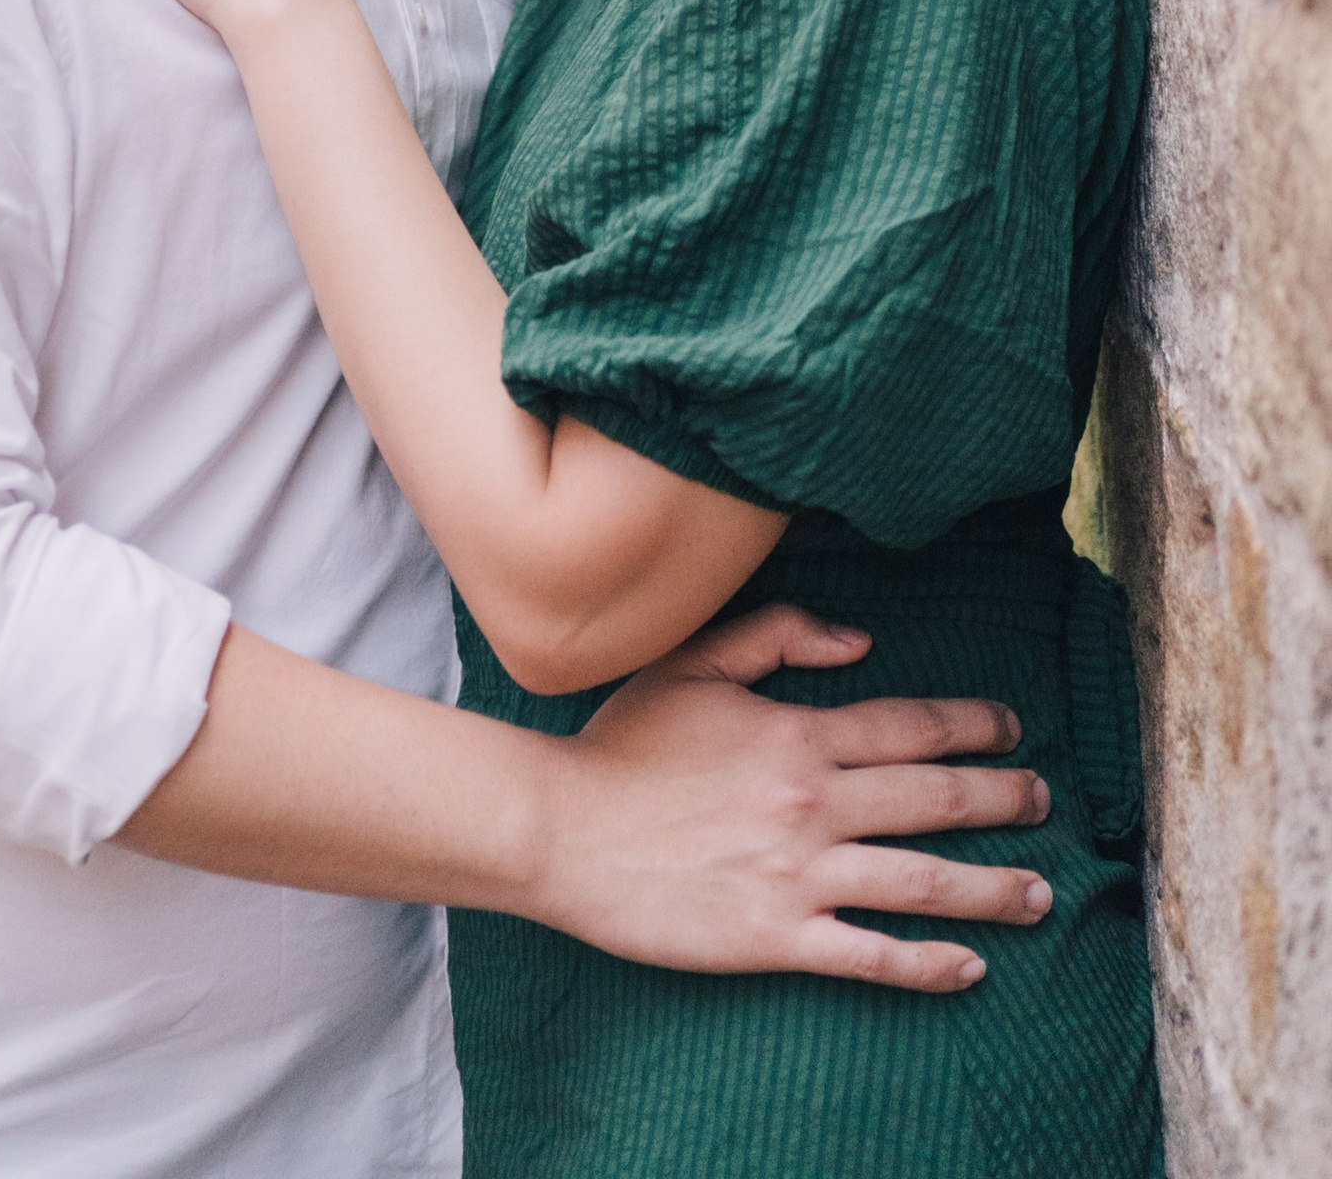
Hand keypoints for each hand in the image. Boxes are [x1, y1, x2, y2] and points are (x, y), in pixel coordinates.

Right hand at [534, 605, 1051, 988]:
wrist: (562, 829)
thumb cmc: (621, 744)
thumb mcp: (693, 664)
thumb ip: (778, 639)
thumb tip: (860, 642)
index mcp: (795, 734)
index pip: (908, 726)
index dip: (971, 726)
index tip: (1011, 731)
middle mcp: (812, 803)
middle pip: (934, 799)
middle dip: (1001, 799)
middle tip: (1043, 802)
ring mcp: (801, 875)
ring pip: (921, 882)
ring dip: (990, 888)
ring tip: (1038, 893)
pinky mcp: (779, 937)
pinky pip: (871, 954)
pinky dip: (928, 963)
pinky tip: (970, 966)